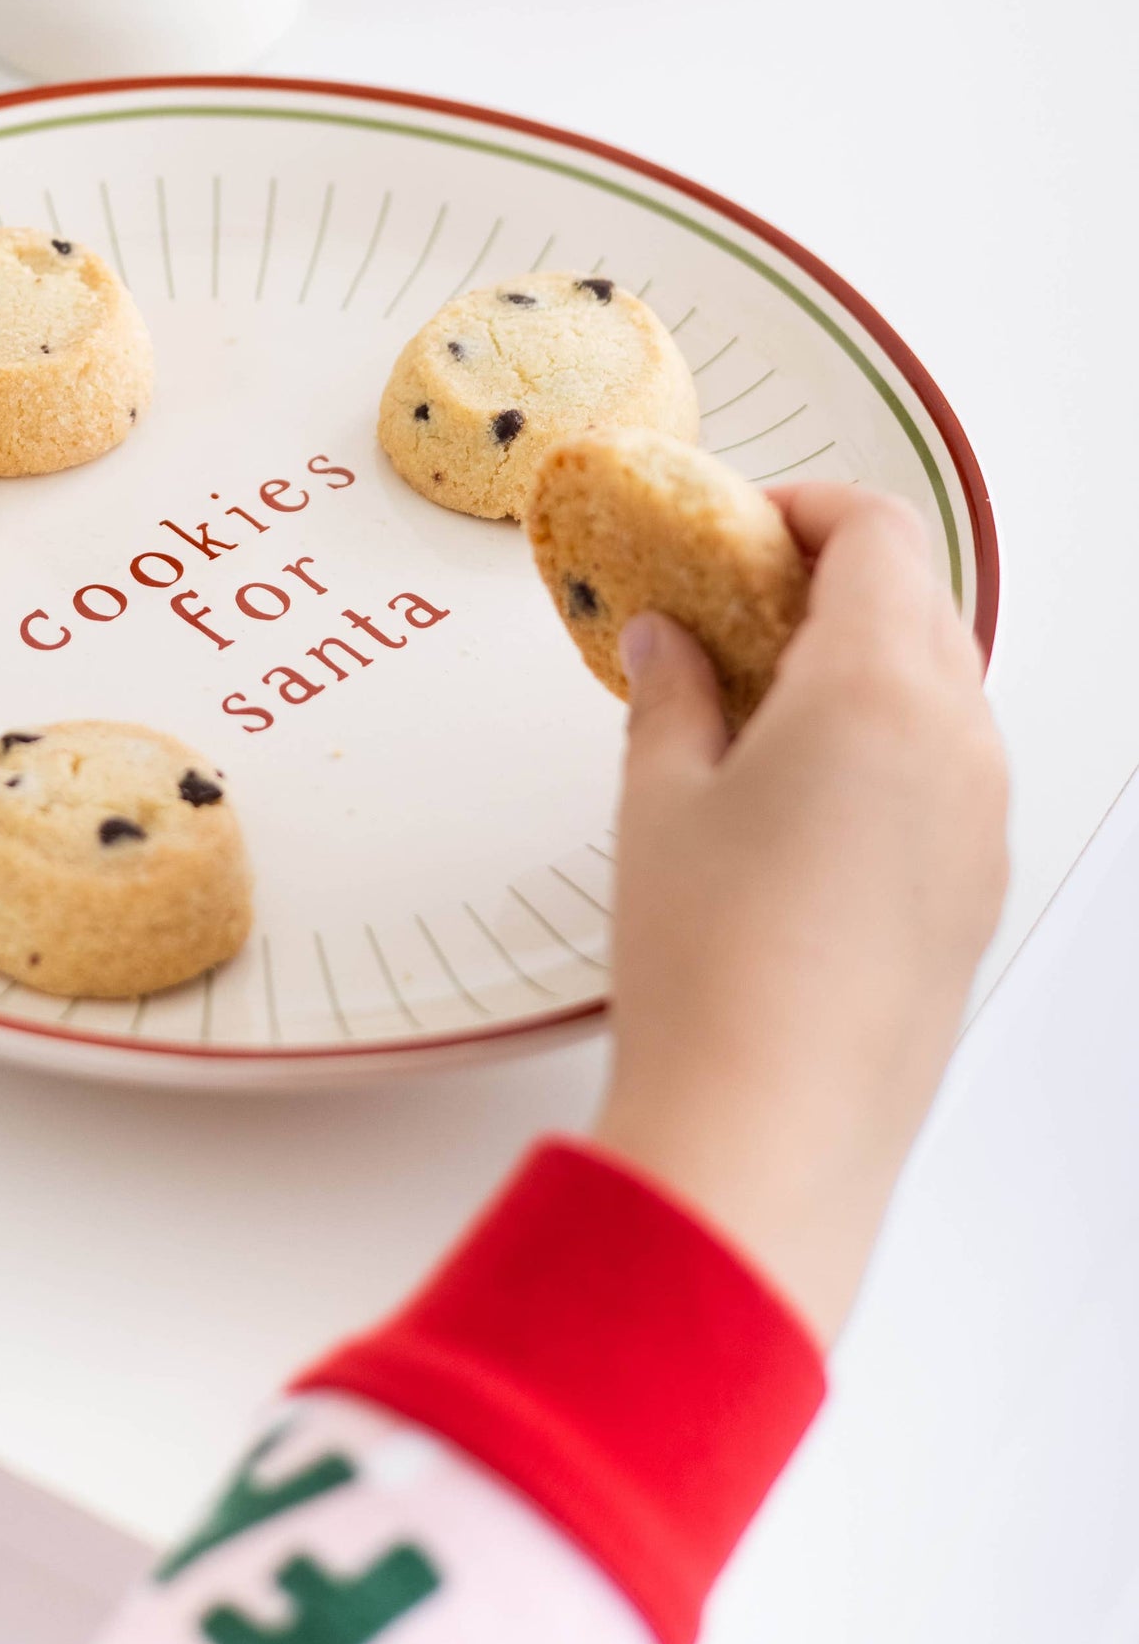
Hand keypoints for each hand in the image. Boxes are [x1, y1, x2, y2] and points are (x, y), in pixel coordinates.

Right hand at [589, 483, 1007, 1344]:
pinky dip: (888, 739)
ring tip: (753, 699)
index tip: (739, 526)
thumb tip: (670, 643)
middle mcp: (960, 742)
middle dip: (830, 580)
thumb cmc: (712, 967)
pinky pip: (950, 768)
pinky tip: (798, 787)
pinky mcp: (978, 891)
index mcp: (882, 688)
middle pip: (920, 602)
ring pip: (943, 686)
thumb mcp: (659, 799)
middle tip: (731, 602)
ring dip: (863, 661)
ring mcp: (983, 821)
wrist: (771, 1133)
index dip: (805, 509)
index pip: (877, 534)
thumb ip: (671, 692)